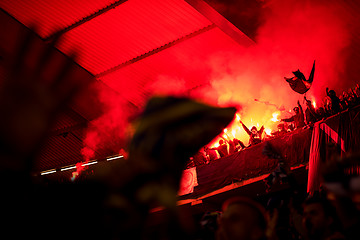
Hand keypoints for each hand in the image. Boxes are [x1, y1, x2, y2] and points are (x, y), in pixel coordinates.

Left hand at [0, 27, 92, 169]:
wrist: (10, 152)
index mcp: (12, 82)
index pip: (19, 54)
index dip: (26, 39)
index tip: (35, 23)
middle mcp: (29, 87)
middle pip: (42, 60)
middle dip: (52, 43)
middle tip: (61, 28)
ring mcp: (42, 98)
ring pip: (58, 75)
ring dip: (67, 62)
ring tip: (77, 48)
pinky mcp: (52, 112)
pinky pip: (66, 97)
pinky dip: (75, 88)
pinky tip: (82, 79)